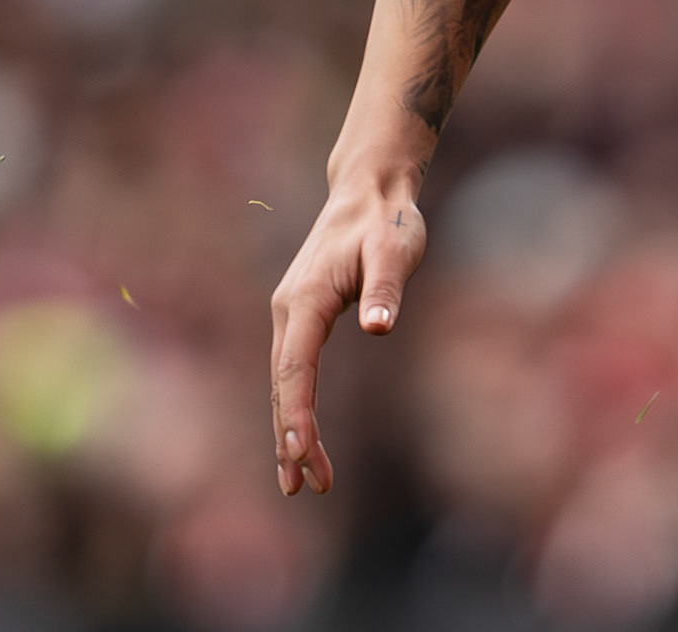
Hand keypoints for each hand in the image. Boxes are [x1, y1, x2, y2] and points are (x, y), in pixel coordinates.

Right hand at [269, 192, 425, 494]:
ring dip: (290, 431)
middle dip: (291, 437)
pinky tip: (302, 440)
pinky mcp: (303, 318)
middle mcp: (289, 310)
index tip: (300, 450)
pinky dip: (295, 407)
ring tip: (301, 482)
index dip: (296, 411)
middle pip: (283, 384)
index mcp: (306, 299)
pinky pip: (293, 372)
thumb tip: (379, 327)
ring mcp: (292, 314)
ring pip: (283, 383)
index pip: (295, 366)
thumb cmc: (386, 222)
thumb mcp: (394, 250)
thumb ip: (386, 289)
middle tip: (306, 486)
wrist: (369, 192)